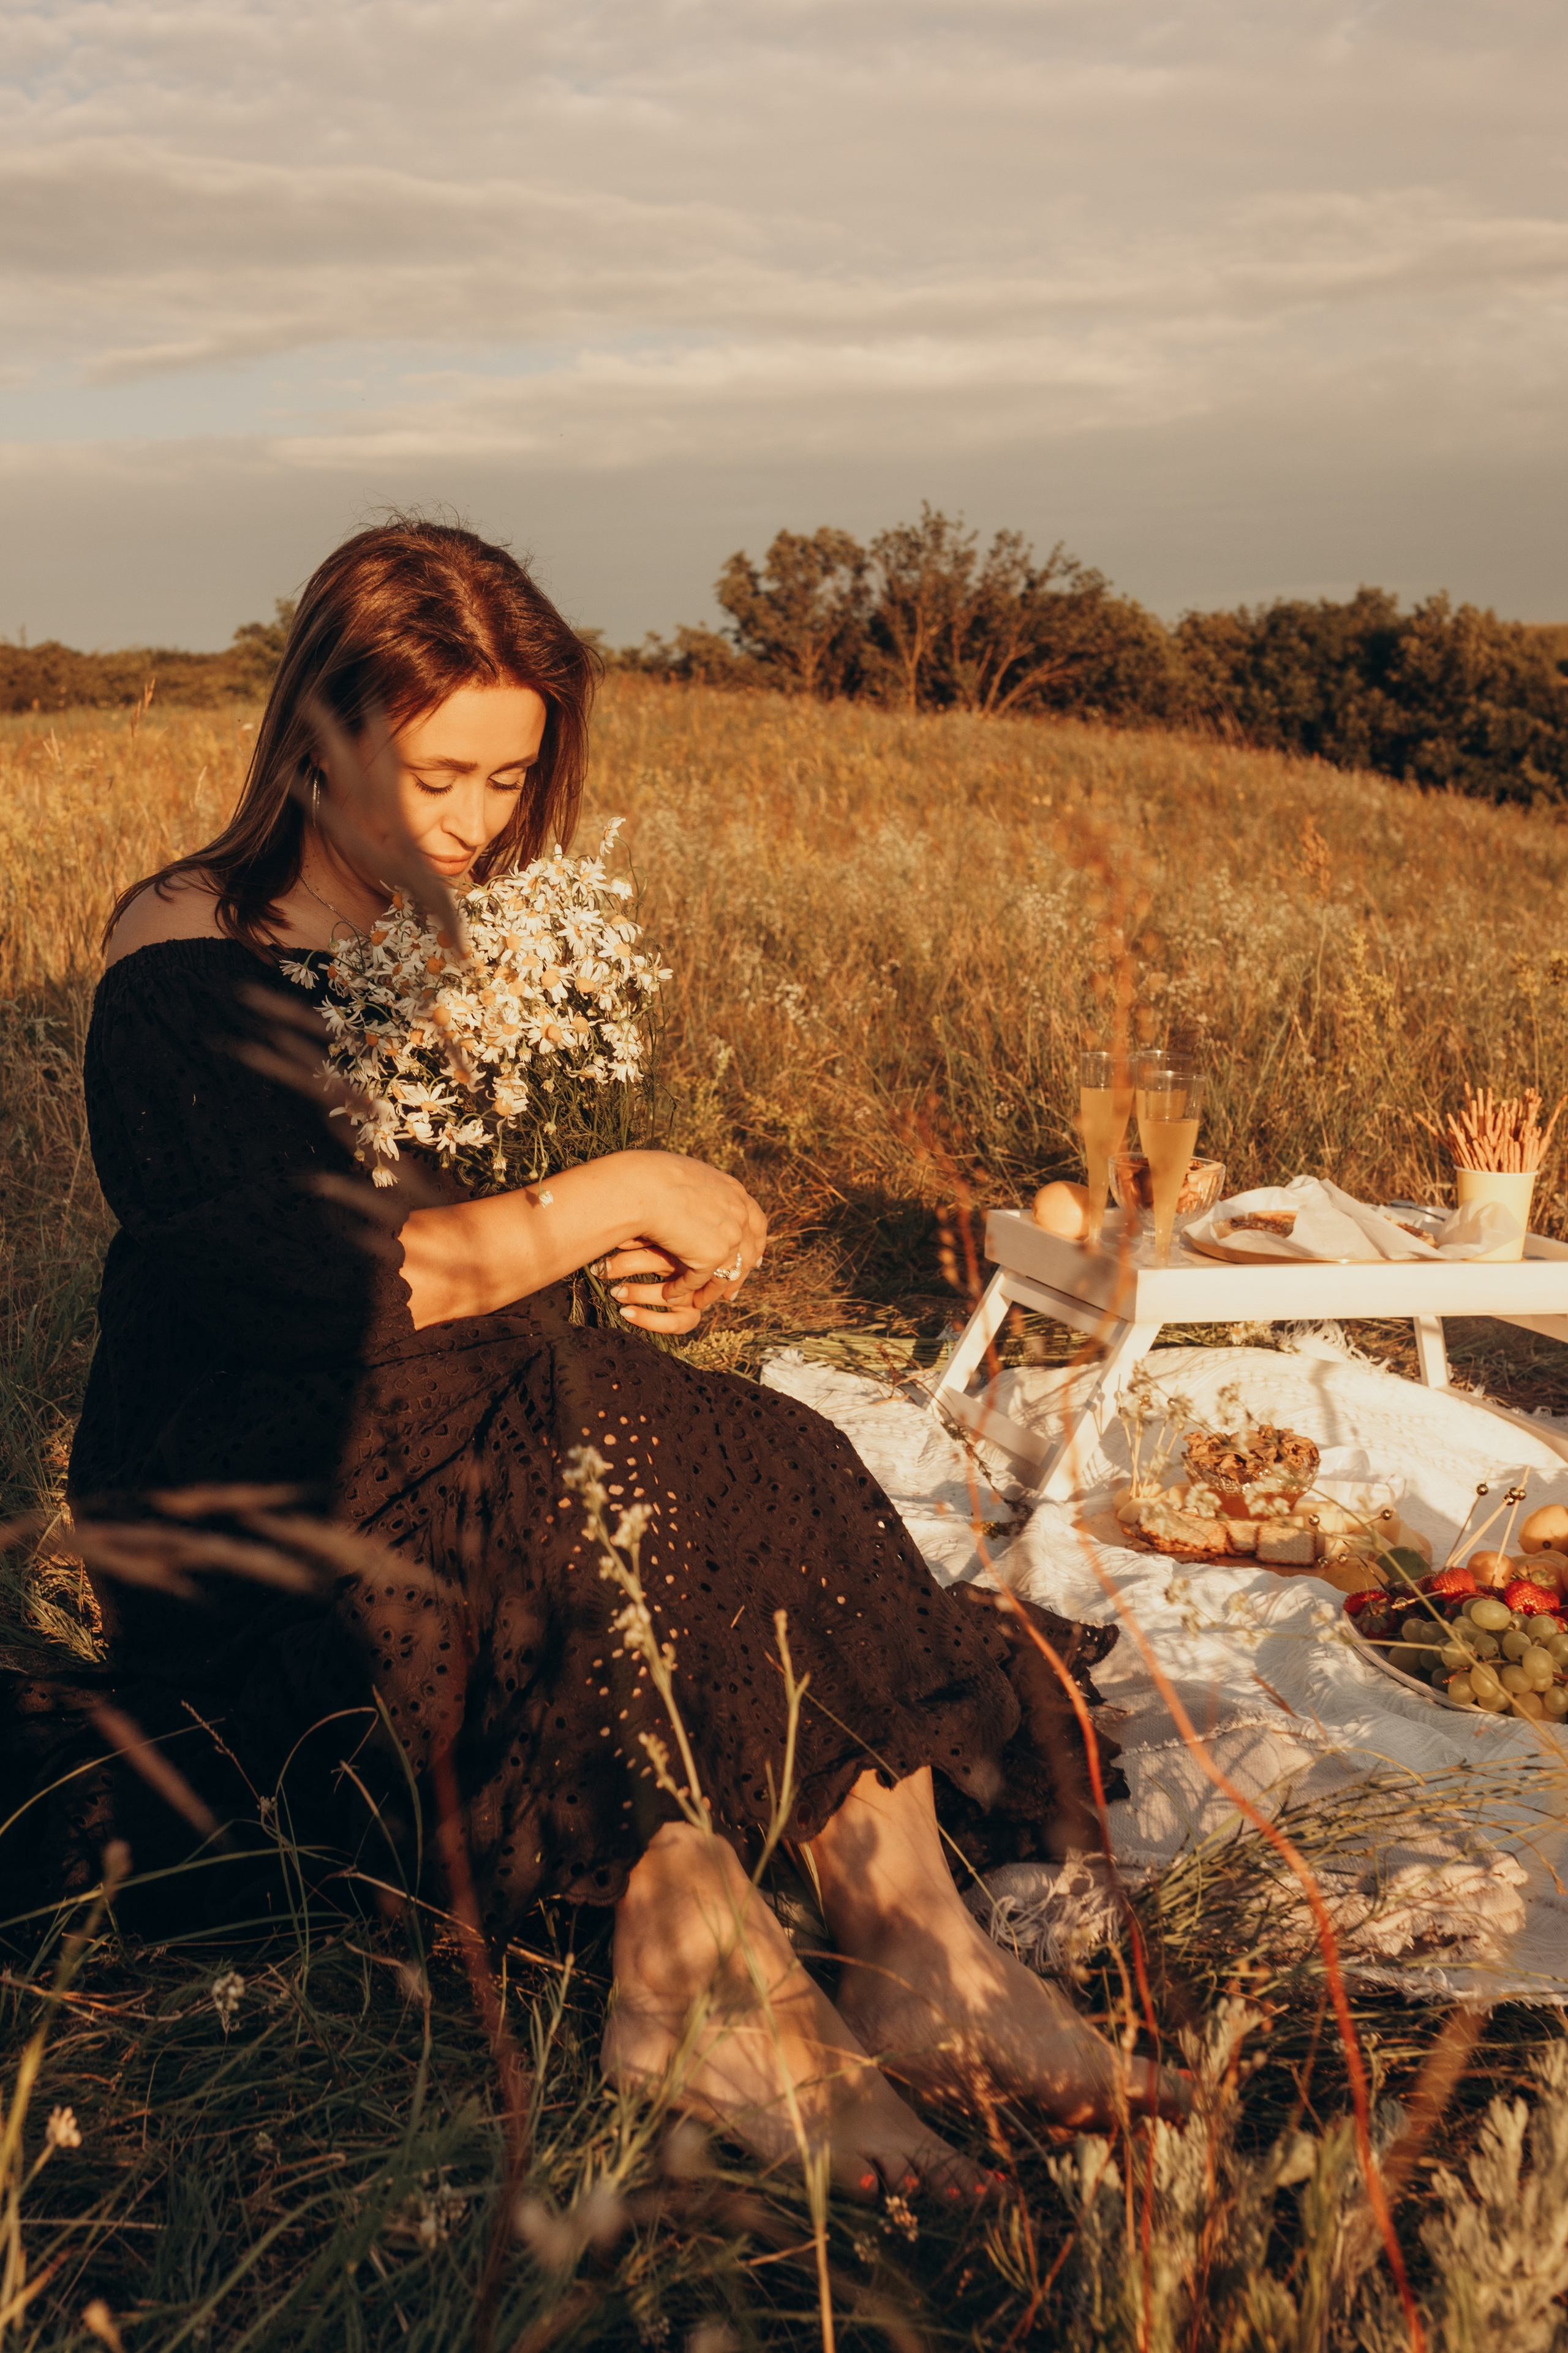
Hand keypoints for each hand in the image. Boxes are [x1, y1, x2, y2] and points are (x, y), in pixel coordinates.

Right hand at [595, 1156, 766, 1329]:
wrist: (642, 1186)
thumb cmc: (652, 1177)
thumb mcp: (689, 1178)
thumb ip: (704, 1193)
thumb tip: (699, 1200)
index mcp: (735, 1193)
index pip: (756, 1224)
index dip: (755, 1246)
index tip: (753, 1263)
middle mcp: (739, 1215)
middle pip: (748, 1254)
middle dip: (739, 1276)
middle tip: (730, 1293)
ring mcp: (728, 1237)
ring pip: (724, 1274)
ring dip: (711, 1292)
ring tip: (699, 1302)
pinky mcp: (710, 1257)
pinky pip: (697, 1282)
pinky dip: (683, 1291)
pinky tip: (671, 1296)